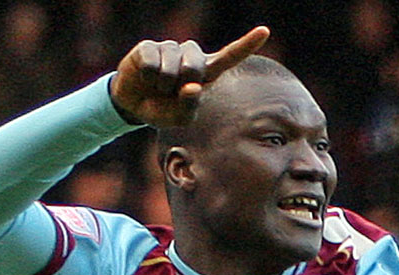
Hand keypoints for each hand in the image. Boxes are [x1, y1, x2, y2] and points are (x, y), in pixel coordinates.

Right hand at [109, 26, 269, 127]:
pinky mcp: (149, 46)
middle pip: (194, 67)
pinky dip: (147, 78)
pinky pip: (151, 64)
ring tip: (158, 86)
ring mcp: (171, 48)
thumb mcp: (179, 119)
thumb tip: (193, 86)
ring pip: (170, 67)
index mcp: (206, 72)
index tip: (264, 32)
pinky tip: (146, 78)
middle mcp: (191, 55)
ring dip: (162, 85)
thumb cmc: (163, 110)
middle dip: (180, 85)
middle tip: (170, 92)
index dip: (247, 44)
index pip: (230, 56)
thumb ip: (189, 108)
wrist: (133, 105)